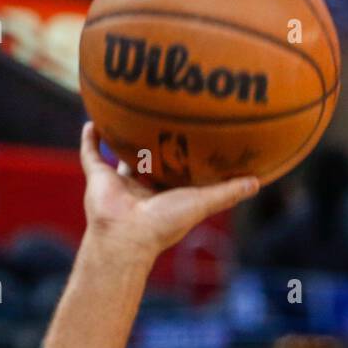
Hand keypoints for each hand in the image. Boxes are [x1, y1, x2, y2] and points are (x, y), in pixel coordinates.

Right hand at [79, 122, 258, 265]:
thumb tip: (258, 182)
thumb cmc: (164, 224)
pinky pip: (91, 153)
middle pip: (150, 161)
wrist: (126, 236)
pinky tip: (94, 118)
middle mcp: (143, 188)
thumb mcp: (202, 203)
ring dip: (123, 137)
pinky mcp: (97, 177)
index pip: (178, 172)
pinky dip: (90, 138)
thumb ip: (227, 193)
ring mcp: (119, 183)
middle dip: (156, 143)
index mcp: (166, 195)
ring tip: (129, 111)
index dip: (185, 155)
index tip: (196, 135)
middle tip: (165, 115)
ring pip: (121, 154)